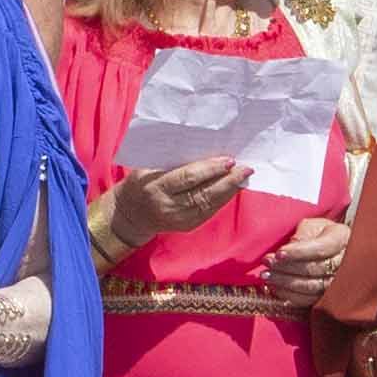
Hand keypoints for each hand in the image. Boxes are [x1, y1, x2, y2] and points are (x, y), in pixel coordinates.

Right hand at [96, 157, 242, 250]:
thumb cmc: (141, 182)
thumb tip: (207, 150)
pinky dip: (223, 199)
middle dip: (227, 181)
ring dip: (230, 190)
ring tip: (244, 176)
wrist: (130, 213)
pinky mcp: (188, 226)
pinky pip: (210, 211)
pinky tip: (233, 188)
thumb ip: (173, 162)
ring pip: (210, 204)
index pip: (188, 178)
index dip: (210, 169)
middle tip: (245, 168)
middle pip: (204, 193)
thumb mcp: (149, 168)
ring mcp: (179, 220)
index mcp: (156, 188)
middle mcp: (169, 207)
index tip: (229, 160)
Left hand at [260, 211, 350, 307]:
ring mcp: (338, 283)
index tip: (279, 253)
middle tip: (267, 263)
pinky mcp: (328, 297)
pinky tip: (276, 288)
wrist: (332, 250)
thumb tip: (292, 246)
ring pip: (311, 287)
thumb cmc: (319, 235)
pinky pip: (309, 300)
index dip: (299, 252)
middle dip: (287, 267)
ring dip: (286, 283)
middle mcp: (345, 263)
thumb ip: (303, 234)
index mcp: (342, 239)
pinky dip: (290, 296)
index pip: (321, 248)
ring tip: (268, 276)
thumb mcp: (313, 226)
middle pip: (315, 269)